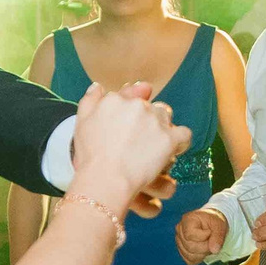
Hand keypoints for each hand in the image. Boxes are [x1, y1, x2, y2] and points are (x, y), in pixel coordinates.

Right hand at [72, 82, 186, 210]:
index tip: (129, 123)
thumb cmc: (91, 155)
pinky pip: (184, 134)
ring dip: (161, 128)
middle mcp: (137, 105)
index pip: (130, 96)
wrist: (105, 178)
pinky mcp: (170, 139)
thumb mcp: (81, 122)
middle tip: (138, 140)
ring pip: (166, 117)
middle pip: (148, 106)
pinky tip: (173, 149)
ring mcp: (155, 121)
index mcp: (116, 100)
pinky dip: (180, 141)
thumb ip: (90, 100)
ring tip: (154, 146)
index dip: (131, 110)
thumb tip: (98, 86)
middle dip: (146, 119)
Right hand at [175, 208, 227, 264]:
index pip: (190, 235)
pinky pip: (190, 261)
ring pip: (190, 256)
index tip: (210, 231)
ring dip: (203, 253)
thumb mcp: (219, 224)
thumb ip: (218, 236)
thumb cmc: (214, 221)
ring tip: (208, 245)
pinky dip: (199, 258)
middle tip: (212, 240)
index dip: (203, 237)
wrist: (212, 224)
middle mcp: (180, 230)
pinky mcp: (182, 251)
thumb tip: (214, 250)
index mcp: (187, 220)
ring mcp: (179, 241)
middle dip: (205, 247)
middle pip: (190, 247)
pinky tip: (203, 250)